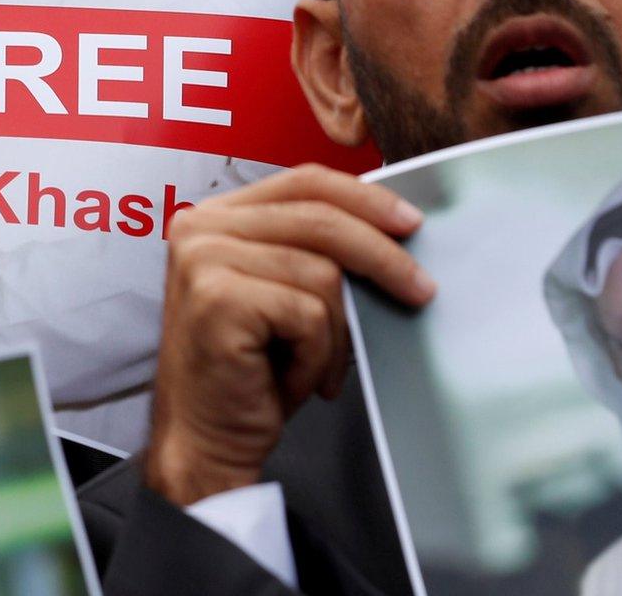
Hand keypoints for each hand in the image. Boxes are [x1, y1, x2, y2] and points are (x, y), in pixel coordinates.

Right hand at [143, 164, 434, 507]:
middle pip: (321, 219)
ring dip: (337, 333)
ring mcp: (203, 260)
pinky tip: (295, 378)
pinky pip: (309, 314)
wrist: (206, 440)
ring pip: (322, 274)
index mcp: (216, 215)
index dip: (365, 198)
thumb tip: (396, 228)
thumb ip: (314, 250)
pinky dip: (318, 356)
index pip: (304, 181)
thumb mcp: (285, 292)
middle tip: (420, 290)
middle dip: (383, 257)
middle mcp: (201, 227)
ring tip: (318, 365)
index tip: (411, 223)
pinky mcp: (217, 299)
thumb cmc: (251, 372)